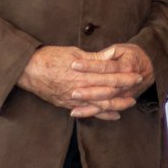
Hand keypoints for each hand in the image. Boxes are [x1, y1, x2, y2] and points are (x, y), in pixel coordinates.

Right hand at [17, 44, 151, 119]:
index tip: (137, 74)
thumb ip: (94, 57)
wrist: (28, 70)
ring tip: (130, 103)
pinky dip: (101, 114)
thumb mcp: (74, 52)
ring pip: (99, 105)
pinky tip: (113, 115)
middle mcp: (80, 89)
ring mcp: (73, 99)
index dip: (125, 76)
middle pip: (107, 92)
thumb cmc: (50, 57)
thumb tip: (112, 55)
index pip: (109, 76)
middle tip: (139, 87)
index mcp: (82, 74)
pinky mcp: (67, 104)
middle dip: (124, 90)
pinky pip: (87, 112)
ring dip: (116, 104)